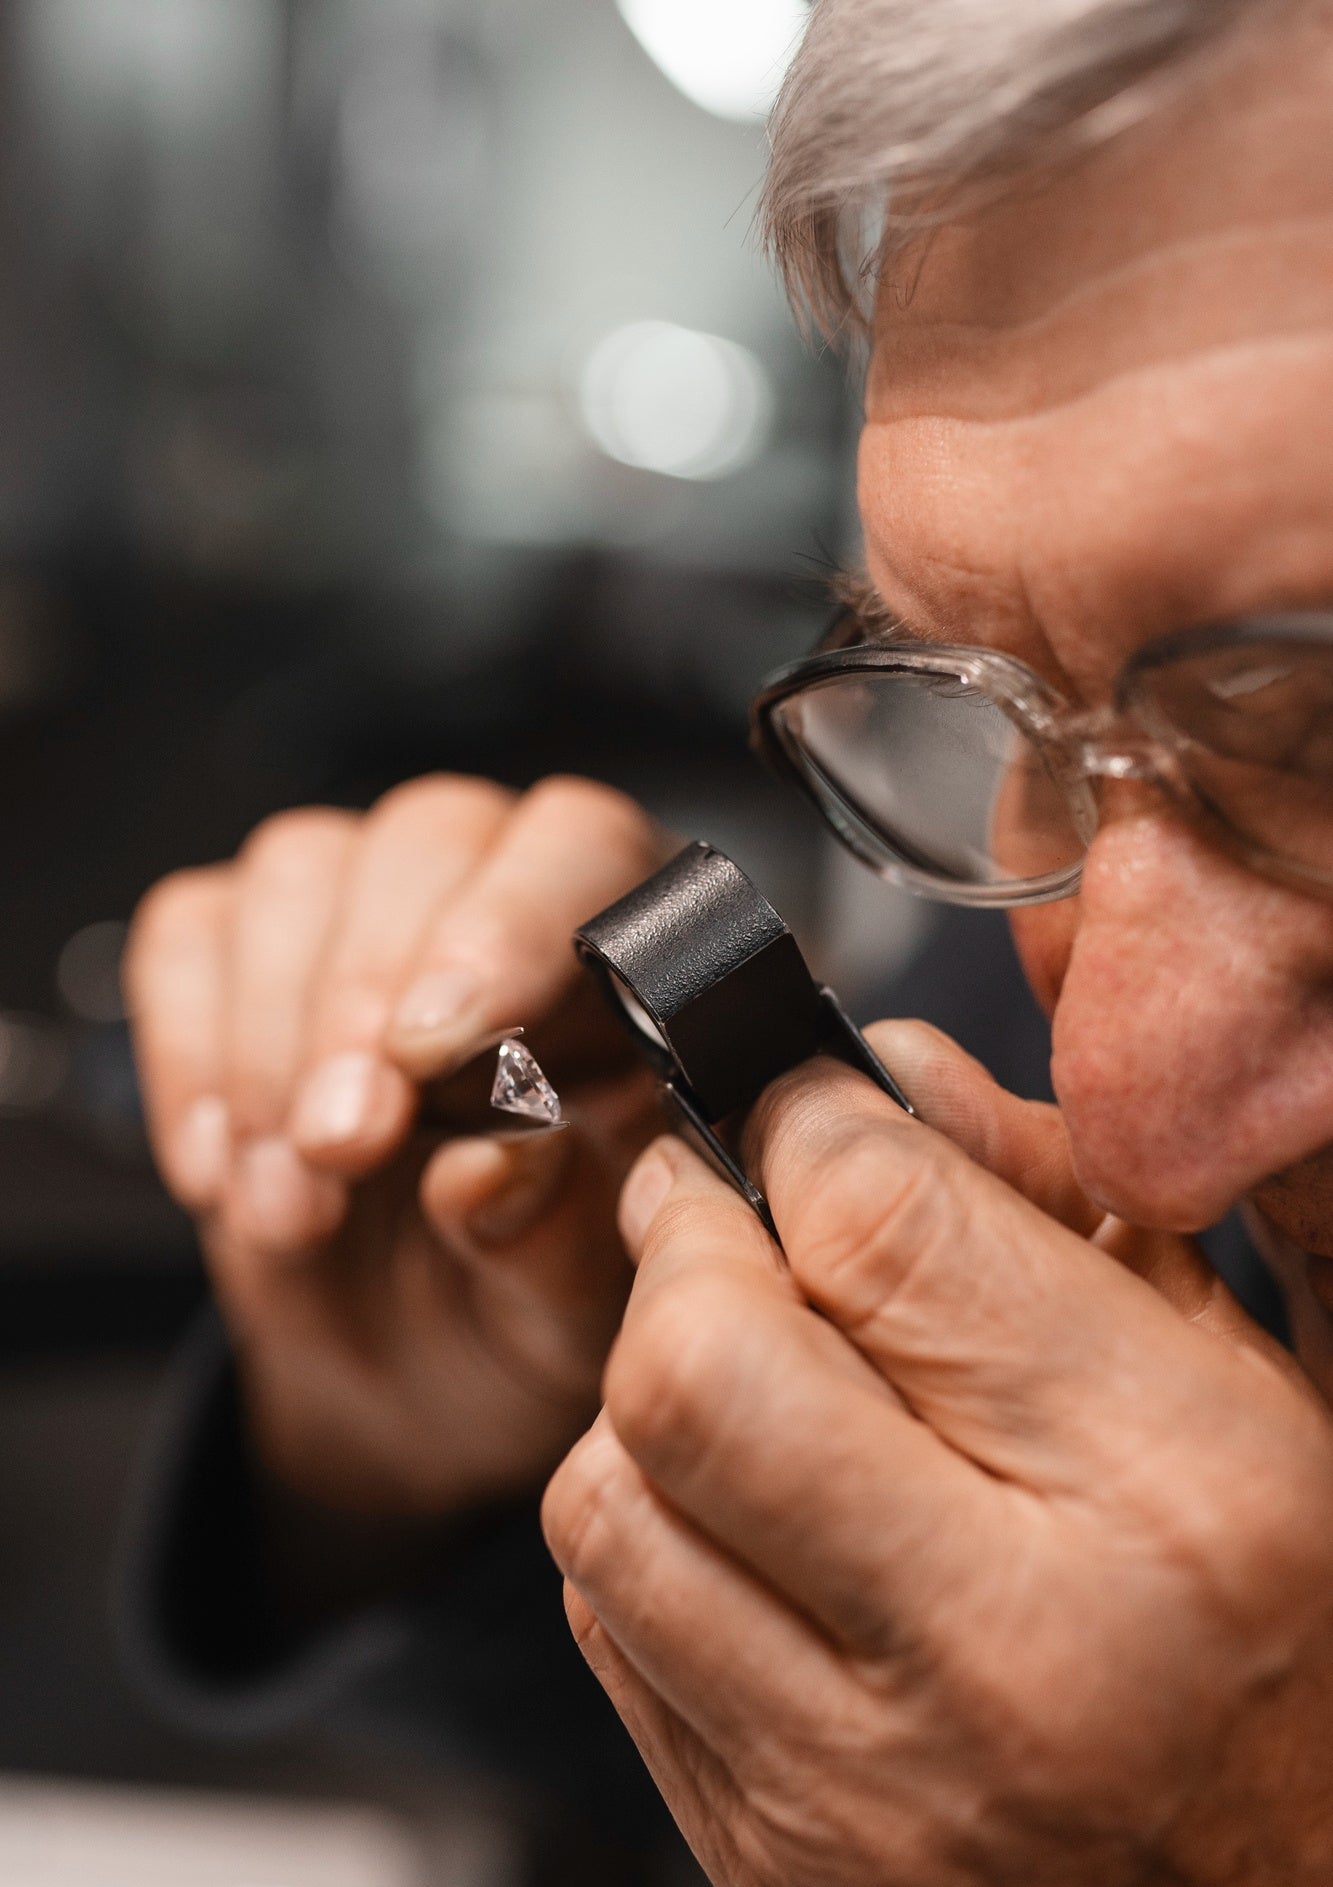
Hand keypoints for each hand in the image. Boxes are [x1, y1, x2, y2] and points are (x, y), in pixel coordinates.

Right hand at [127, 774, 672, 1515]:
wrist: (417, 1367)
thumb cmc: (528, 1305)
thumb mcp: (571, 1317)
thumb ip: (555, 1238)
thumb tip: (495, 1163)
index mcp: (631, 960)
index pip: (582, 847)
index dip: (506, 927)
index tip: (432, 1049)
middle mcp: (505, 893)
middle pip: (430, 836)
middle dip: (365, 997)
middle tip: (341, 1147)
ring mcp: (370, 902)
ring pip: (302, 870)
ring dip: (273, 1044)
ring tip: (290, 1207)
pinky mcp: (245, 944)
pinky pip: (192, 934)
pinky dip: (191, 1054)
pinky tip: (225, 1170)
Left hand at [543, 1022, 1332, 1885]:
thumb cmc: (1276, 1644)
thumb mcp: (1233, 1387)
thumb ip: (1057, 1206)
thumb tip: (883, 1079)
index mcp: (1168, 1495)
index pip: (880, 1226)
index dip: (807, 1119)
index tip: (804, 1109)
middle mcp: (1003, 1652)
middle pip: (693, 1362)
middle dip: (685, 1244)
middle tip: (732, 1219)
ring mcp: (861, 1785)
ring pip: (607, 1493)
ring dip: (654, 1397)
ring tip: (756, 1387)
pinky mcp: (763, 1854)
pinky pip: (611, 1621)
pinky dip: (656, 1529)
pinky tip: (757, 1525)